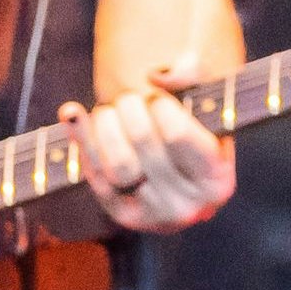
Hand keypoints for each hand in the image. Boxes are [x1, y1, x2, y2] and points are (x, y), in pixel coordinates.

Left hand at [70, 64, 235, 233]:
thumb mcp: (206, 95)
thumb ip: (193, 73)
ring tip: (109, 109)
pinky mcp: (122, 215)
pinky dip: (82, 140)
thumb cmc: (195, 125)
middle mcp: (189, 208)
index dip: (160, 106)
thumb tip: (157, 76)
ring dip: (106, 125)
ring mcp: (154, 216)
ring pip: (117, 164)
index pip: (176, 135)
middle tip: (129, 98)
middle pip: (142, 143)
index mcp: (218, 182)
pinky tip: (72, 113)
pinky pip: (96, 175)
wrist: (178, 168)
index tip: (157, 97)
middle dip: (130, 109)